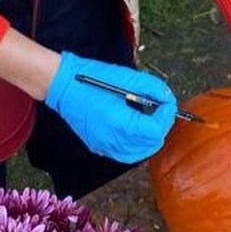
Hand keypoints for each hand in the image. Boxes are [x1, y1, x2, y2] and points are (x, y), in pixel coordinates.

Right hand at [44, 53, 177, 163]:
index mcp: (120, 122)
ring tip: (149, 119)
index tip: (167, 102)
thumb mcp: (126, 78)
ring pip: (140, 153)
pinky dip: (136, 144)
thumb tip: (167, 97)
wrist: (63, 86)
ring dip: (150, 137)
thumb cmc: (91, 78)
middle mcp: (112, 139)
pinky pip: (126, 154)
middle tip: (161, 110)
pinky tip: (135, 129)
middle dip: (161, 126)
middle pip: (151, 144)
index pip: (155, 130)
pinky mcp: (99, 147)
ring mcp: (105, 146)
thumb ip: (151, 88)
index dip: (167, 115)